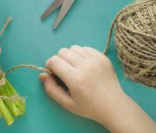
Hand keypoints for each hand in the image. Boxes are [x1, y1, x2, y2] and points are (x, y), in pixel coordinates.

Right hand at [40, 45, 155, 132]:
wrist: (114, 106)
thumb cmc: (89, 107)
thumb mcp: (67, 103)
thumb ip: (51, 89)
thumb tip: (42, 74)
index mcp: (75, 79)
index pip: (54, 61)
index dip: (50, 66)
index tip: (53, 73)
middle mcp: (85, 66)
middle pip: (63, 51)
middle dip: (59, 60)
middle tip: (64, 71)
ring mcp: (95, 60)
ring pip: (73, 48)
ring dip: (70, 55)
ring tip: (74, 67)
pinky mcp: (103, 57)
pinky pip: (85, 48)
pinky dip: (81, 54)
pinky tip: (84, 65)